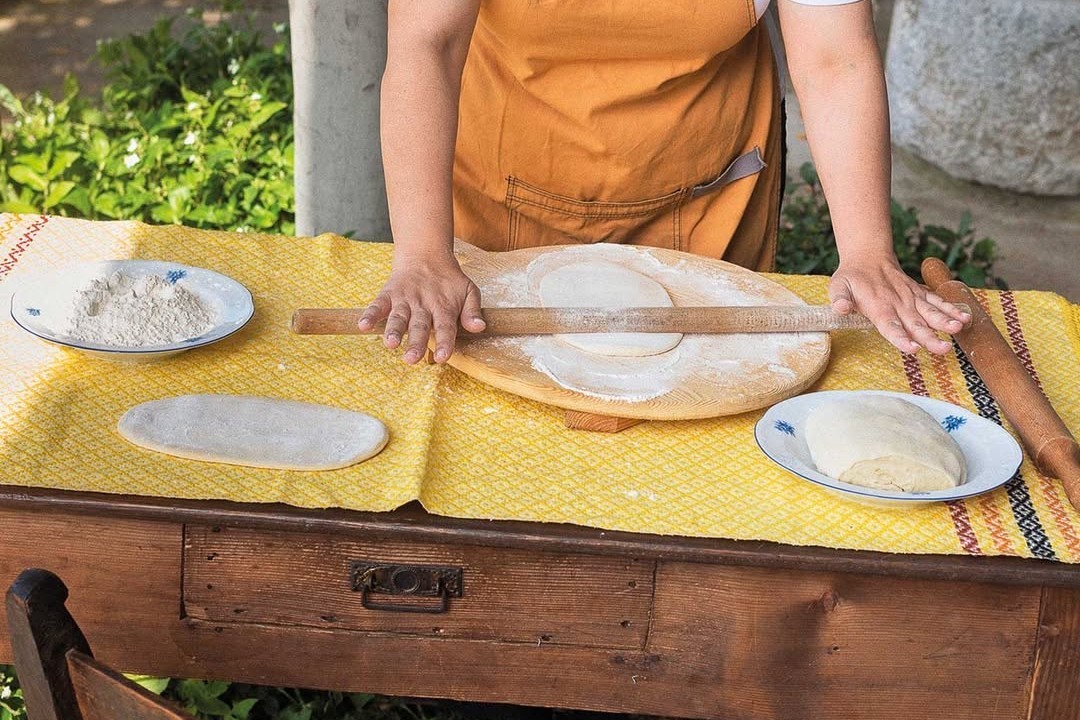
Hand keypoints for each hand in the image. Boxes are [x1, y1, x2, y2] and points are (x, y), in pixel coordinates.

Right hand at [358, 252, 485, 363]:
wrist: (426, 255)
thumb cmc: (450, 281)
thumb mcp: (469, 291)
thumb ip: (472, 311)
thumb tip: (479, 328)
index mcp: (444, 307)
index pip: (445, 328)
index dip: (443, 342)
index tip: (441, 357)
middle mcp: (423, 305)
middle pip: (419, 326)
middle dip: (415, 342)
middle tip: (411, 359)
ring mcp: (405, 299)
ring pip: (398, 317)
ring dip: (393, 330)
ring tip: (390, 344)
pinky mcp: (389, 294)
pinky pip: (378, 305)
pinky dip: (370, 314)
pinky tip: (363, 326)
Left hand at [829, 256, 970, 355]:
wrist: (868, 256)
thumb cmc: (851, 277)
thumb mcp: (838, 286)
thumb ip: (839, 299)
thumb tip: (839, 309)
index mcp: (878, 307)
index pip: (890, 326)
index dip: (900, 338)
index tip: (912, 349)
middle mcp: (898, 304)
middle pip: (915, 324)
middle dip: (930, 337)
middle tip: (942, 349)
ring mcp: (911, 298)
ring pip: (931, 312)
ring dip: (945, 321)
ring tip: (959, 329)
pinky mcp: (920, 294)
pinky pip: (937, 301)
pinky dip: (951, 309)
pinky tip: (965, 318)